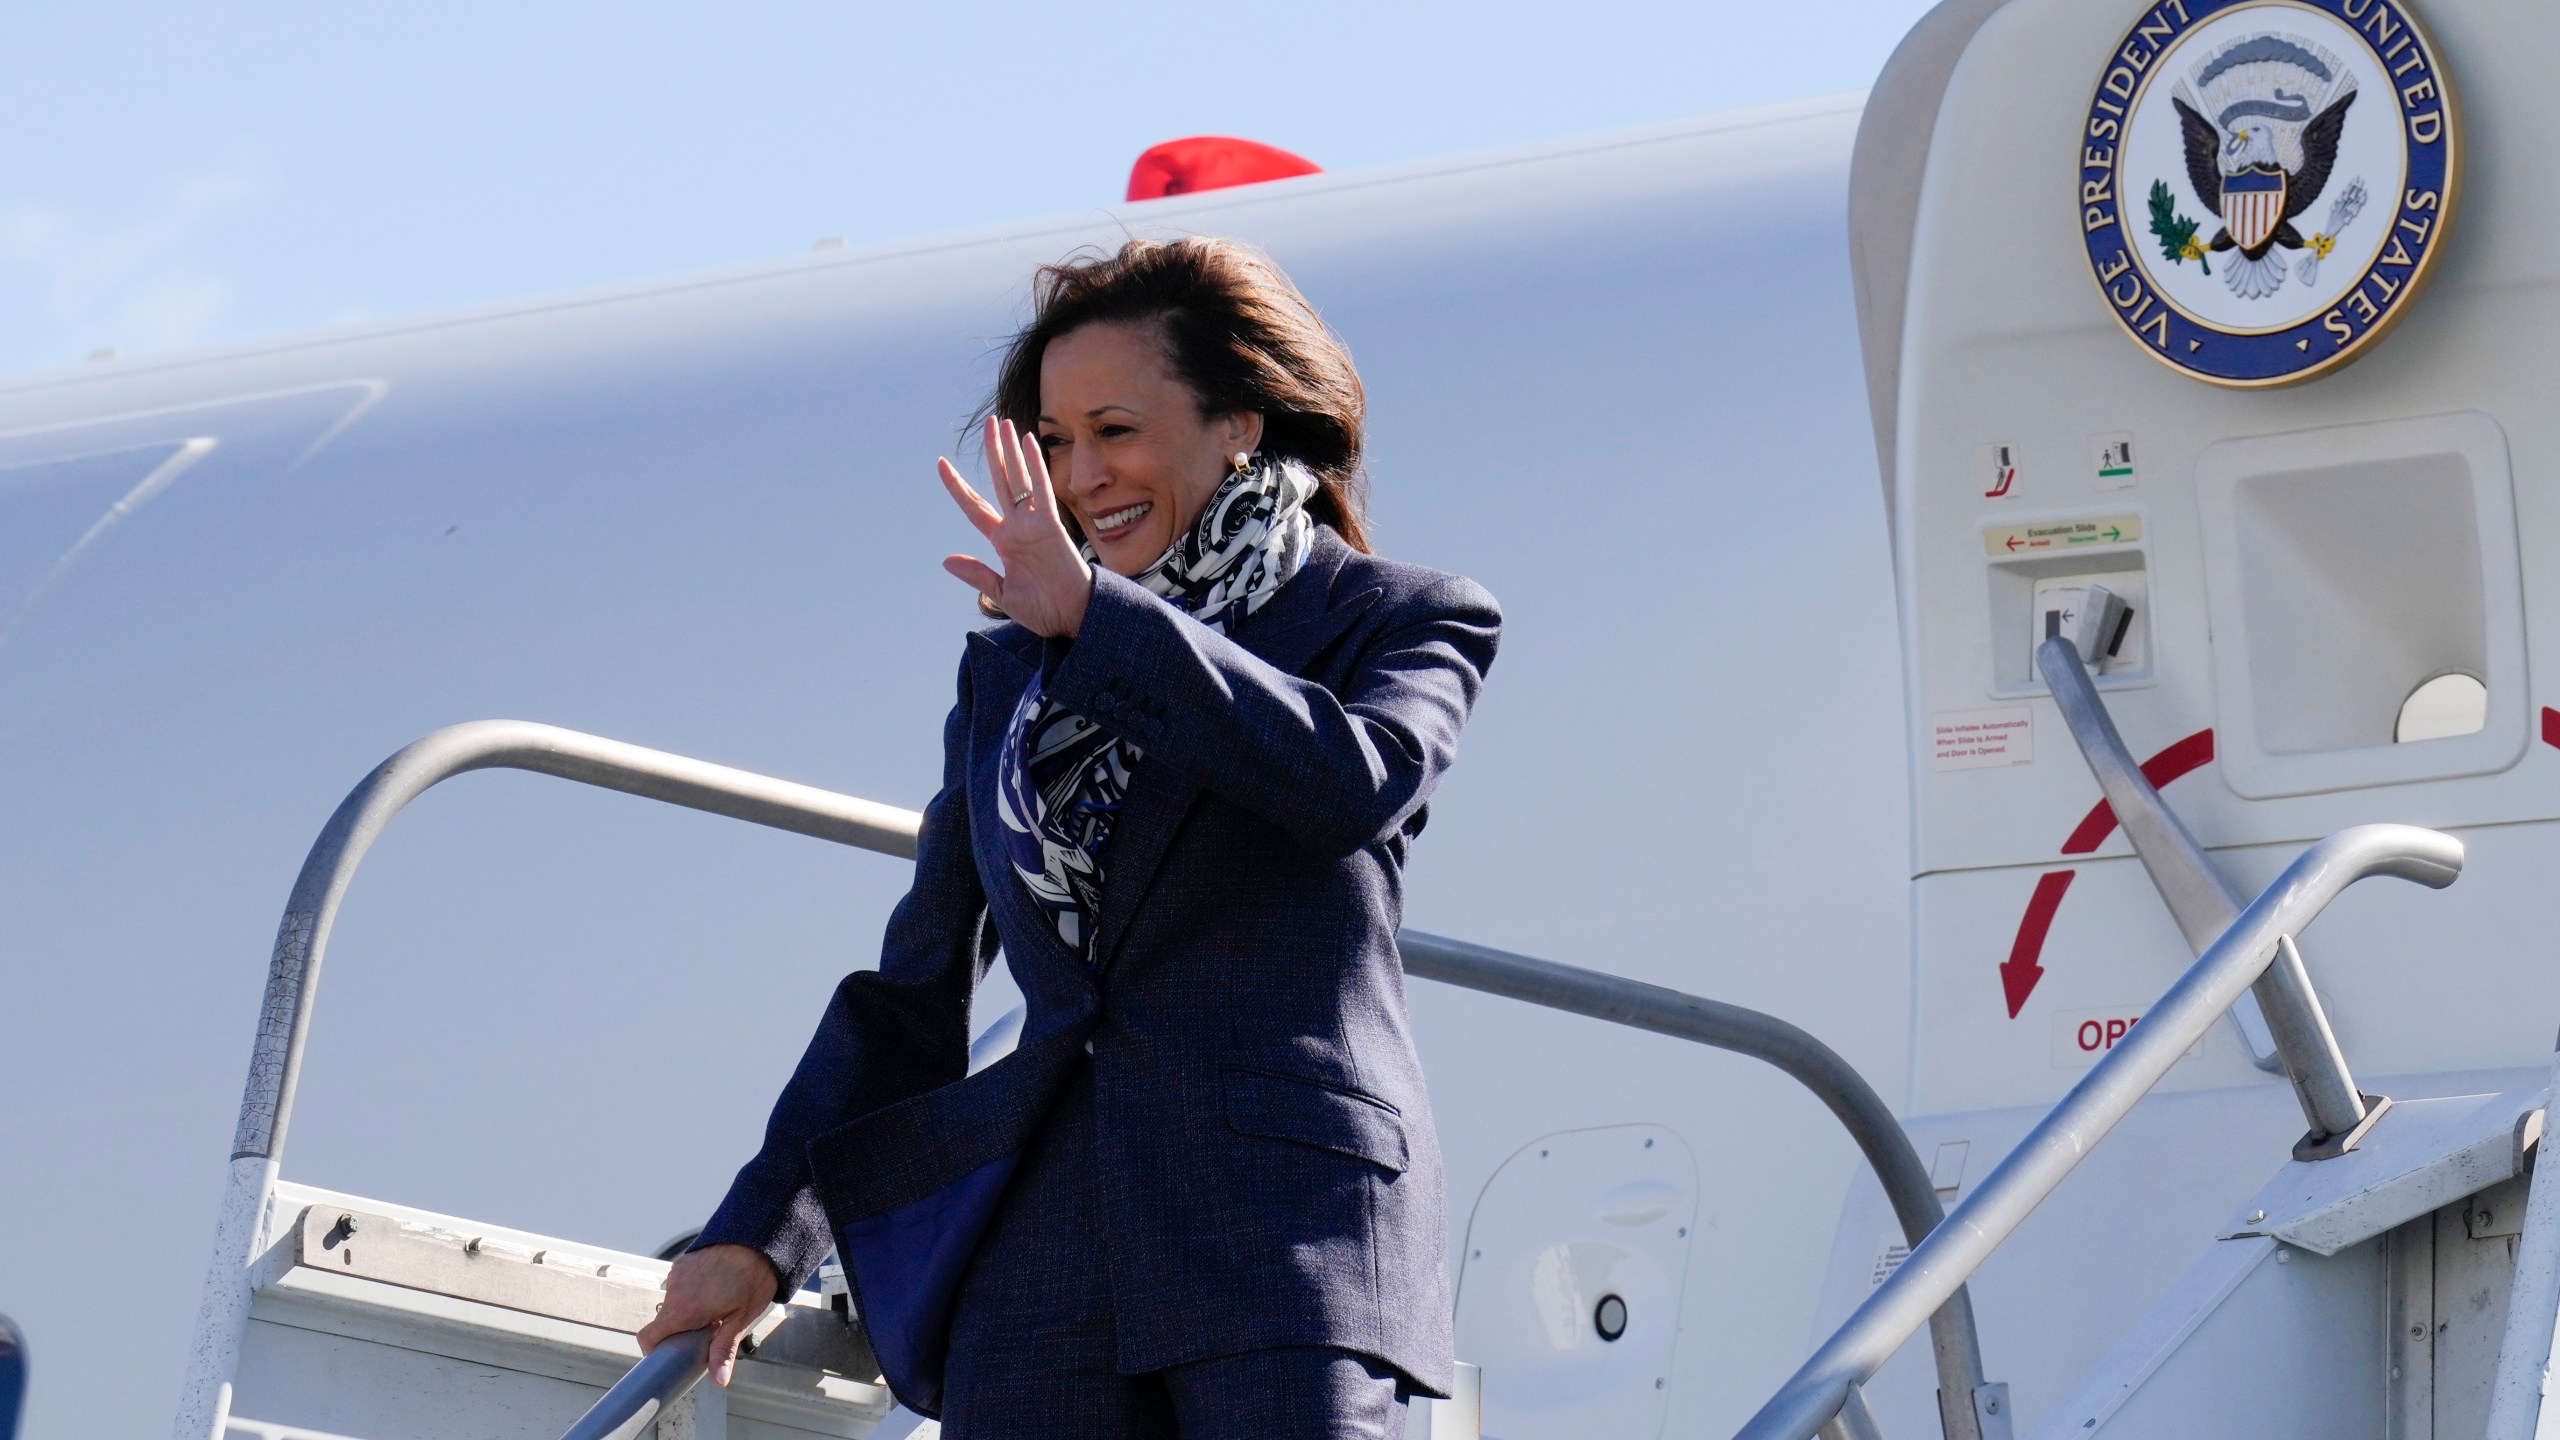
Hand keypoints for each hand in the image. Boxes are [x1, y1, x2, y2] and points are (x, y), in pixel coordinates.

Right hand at [638, 1243, 777, 1386]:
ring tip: (715, 1307)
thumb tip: (718, 1380)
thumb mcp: (742, 1319)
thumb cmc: (753, 1278)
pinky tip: (713, 1289)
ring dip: (686, 1309)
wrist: (758, 1239)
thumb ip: (723, 1350)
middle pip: (663, 1321)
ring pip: (672, 1302)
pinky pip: (679, 1284)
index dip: (653, 1350)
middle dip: (679, 1330)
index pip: (648, 1337)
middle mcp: (674, 1291)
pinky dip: (690, 1291)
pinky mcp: (683, 1262)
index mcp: (684, 1310)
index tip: (670, 1354)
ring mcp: (677, 1274)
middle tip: (706, 1331)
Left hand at [940, 415, 1093, 637]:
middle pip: (1000, 480)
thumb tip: (946, 560)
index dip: (957, 486)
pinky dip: (1034, 466)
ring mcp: (1034, 523)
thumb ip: (977, 574)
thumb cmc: (1042, 609)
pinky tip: (1028, 442)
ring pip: (1018, 478)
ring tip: (1003, 423)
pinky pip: (1041, 489)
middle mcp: (1017, 526)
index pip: (975, 507)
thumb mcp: (1002, 593)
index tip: (940, 463)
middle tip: (989, 423)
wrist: (1072, 616)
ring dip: (1010, 451)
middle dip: (993, 452)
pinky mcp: (1051, 524)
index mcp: (1003, 541)